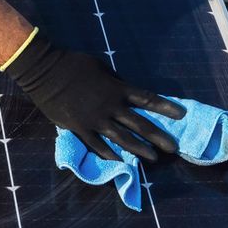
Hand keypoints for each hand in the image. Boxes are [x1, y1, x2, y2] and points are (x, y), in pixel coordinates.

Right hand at [2, 32, 184, 162]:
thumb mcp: (100, 67)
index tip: (181, 114)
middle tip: (173, 148)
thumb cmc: (74, 64)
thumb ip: (115, 81)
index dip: (165, 107)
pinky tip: (120, 162)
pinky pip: (97, 145)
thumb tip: (127, 89)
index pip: (146, 99)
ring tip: (154, 159)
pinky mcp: (80, 128)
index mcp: (117, 88)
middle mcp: (110, 106)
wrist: (45, 72)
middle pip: (139, 124)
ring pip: (122, 138)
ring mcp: (95, 119)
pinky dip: (109, 154)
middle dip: (158, 136)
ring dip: (140, 149)